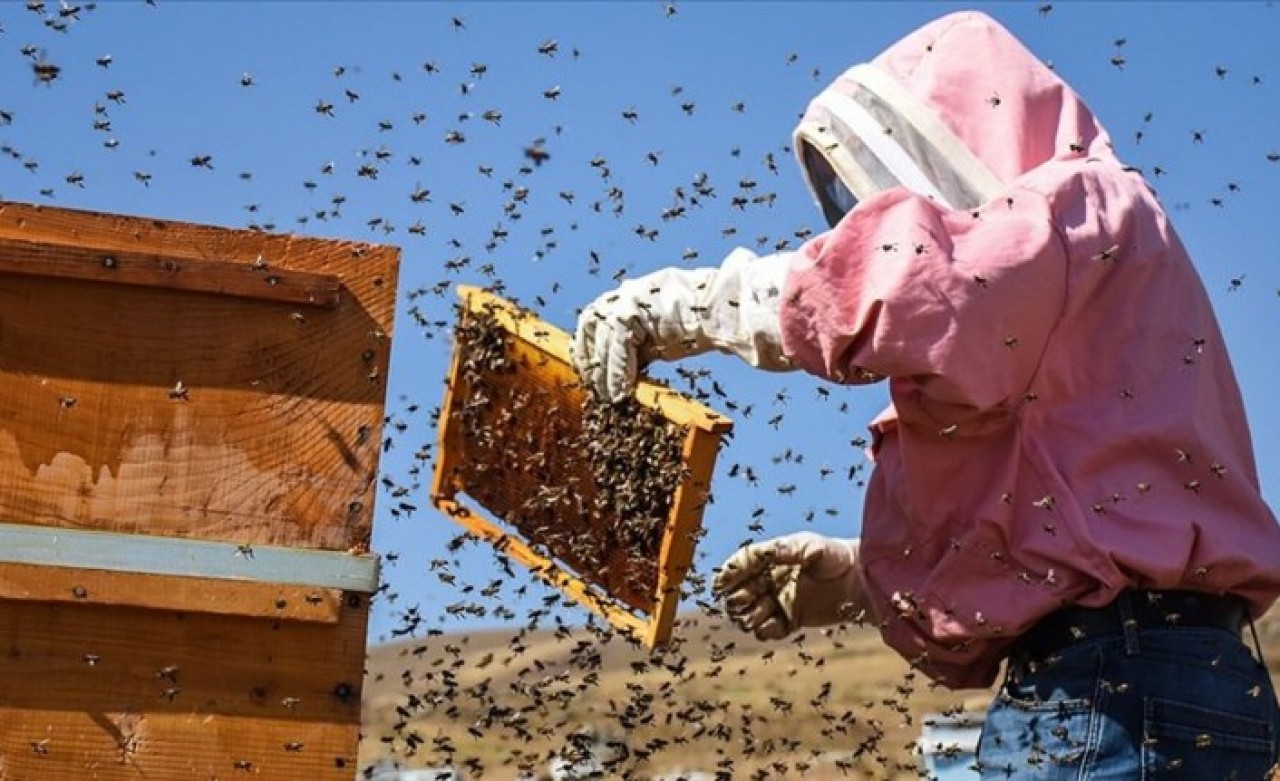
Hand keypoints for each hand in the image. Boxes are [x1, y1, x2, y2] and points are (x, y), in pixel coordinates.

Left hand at [572, 251, 793, 402]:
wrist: (724, 307)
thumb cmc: (704, 321)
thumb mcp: (666, 331)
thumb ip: (645, 342)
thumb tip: (633, 367)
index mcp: (634, 295)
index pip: (599, 317)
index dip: (589, 344)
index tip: (588, 369)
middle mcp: (628, 292)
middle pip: (591, 320)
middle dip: (587, 353)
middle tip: (591, 384)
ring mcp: (629, 298)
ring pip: (603, 336)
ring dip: (603, 370)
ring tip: (608, 396)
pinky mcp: (635, 310)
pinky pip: (618, 345)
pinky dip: (617, 371)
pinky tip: (620, 391)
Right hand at [713, 532, 868, 640]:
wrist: (863, 581)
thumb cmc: (837, 556)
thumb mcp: (812, 546)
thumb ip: (787, 549)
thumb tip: (763, 554)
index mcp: (771, 559)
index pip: (740, 565)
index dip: (729, 574)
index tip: (721, 584)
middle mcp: (770, 580)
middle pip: (738, 593)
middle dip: (737, 598)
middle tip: (748, 599)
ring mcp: (778, 602)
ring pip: (749, 614)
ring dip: (749, 616)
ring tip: (762, 612)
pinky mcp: (790, 621)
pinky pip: (767, 631)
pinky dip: (764, 631)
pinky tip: (774, 625)